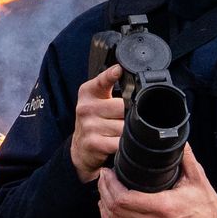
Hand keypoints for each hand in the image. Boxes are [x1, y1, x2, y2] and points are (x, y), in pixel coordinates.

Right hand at [70, 65, 123, 183]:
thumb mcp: (97, 99)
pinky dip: (124, 144)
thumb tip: (136, 82)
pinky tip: (120, 142)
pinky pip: (119, 142)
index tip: (118, 70)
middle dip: (130, 114)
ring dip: (128, 131)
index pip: (101, 81)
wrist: (80, 147)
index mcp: (89, 93)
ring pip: (123, 126)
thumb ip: (111, 87)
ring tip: (121, 131)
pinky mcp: (94, 143)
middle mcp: (86, 108)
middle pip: (122, 107)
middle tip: (126, 118)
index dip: (111, 76)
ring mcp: (89, 126)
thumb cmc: (94, 120)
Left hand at [97, 146, 216, 217]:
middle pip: (115, 209)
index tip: (108, 172)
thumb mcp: (197, 176)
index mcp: (164, 206)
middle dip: (104, 190)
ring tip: (104, 189)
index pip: (124, 199)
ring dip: (104, 205)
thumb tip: (174, 136)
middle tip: (104, 176)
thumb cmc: (208, 206)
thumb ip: (184, 155)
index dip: (110, 185)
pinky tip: (108, 210)